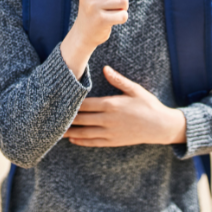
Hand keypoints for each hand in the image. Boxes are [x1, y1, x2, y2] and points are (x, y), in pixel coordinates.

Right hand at [61, 0, 144, 77]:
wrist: (85, 32)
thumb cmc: (100, 7)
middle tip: (119, 1)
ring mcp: (92, 5)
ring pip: (123, 0)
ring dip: (124, 7)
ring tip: (115, 10)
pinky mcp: (99, 20)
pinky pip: (122, 15)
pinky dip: (122, 17)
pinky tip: (113, 20)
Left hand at [64, 66, 186, 146]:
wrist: (160, 126)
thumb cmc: (148, 105)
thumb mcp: (135, 89)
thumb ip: (118, 80)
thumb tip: (105, 68)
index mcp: (112, 104)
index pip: (86, 104)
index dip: (72, 104)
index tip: (59, 101)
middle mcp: (108, 120)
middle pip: (81, 119)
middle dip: (66, 118)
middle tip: (50, 118)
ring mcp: (110, 132)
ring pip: (85, 133)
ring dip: (70, 132)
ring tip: (56, 131)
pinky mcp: (113, 141)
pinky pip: (93, 142)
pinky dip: (82, 141)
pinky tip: (73, 140)